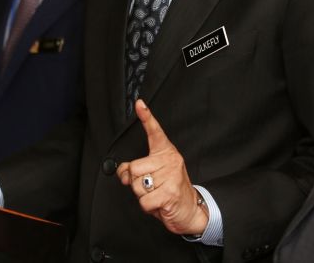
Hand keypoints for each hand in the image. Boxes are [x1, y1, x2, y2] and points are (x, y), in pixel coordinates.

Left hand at [116, 99, 208, 235]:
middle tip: (151, 187)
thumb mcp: (154, 175)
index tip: (140, 104)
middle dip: (136, 182)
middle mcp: (170, 160)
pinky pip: (144, 200)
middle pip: (134, 168)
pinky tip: (159, 203)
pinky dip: (148, 207)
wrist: (190, 209)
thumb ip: (136, 170)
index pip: (155, 132)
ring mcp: (171, 176)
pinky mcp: (170, 192)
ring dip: (143, 196)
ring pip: (137, 186)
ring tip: (156, 195)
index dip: (146, 117)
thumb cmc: (170, 190)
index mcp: (166, 152)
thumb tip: (123, 173)